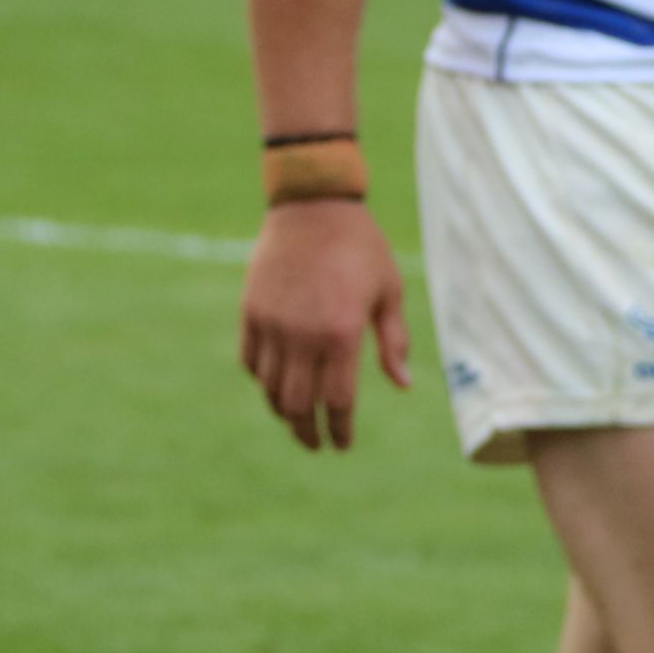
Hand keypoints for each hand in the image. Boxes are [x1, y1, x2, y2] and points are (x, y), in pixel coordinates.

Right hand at [237, 198, 408, 450]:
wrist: (314, 207)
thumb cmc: (361, 248)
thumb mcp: (388, 290)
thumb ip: (394, 341)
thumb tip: (403, 384)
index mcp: (341, 332)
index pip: (337, 399)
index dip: (339, 429)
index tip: (341, 445)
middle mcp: (302, 335)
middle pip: (297, 404)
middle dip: (307, 430)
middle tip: (316, 442)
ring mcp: (272, 326)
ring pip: (270, 389)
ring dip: (283, 411)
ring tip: (298, 419)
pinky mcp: (251, 314)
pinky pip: (251, 363)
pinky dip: (263, 381)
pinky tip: (277, 385)